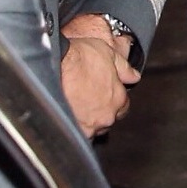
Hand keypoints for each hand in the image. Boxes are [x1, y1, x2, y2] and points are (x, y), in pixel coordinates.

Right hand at [57, 14, 137, 136]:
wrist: (52, 65)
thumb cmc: (78, 58)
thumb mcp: (107, 53)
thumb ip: (124, 68)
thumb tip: (134, 76)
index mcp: (117, 98)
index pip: (123, 106)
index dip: (114, 98)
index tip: (105, 93)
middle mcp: (106, 116)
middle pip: (108, 118)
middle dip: (102, 110)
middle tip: (89, 98)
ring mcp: (89, 126)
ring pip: (93, 128)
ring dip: (89, 120)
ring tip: (77, 106)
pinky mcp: (72, 131)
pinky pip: (78, 133)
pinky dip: (75, 127)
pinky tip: (69, 116)